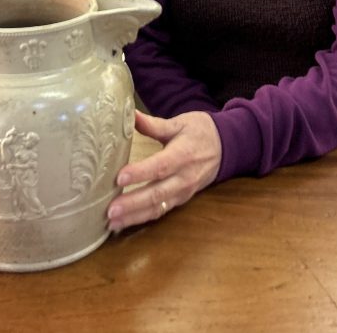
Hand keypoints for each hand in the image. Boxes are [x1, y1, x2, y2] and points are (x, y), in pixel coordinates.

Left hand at [106, 110, 220, 232]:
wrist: (225, 148)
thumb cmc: (200, 132)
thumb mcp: (180, 123)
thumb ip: (154, 124)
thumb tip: (130, 114)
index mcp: (183, 155)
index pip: (160, 166)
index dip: (140, 173)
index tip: (120, 178)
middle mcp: (184, 178)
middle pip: (157, 193)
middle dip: (133, 203)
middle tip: (110, 210)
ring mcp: (183, 192)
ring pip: (157, 207)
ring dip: (134, 216)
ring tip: (112, 222)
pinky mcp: (180, 200)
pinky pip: (160, 212)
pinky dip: (142, 219)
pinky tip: (123, 222)